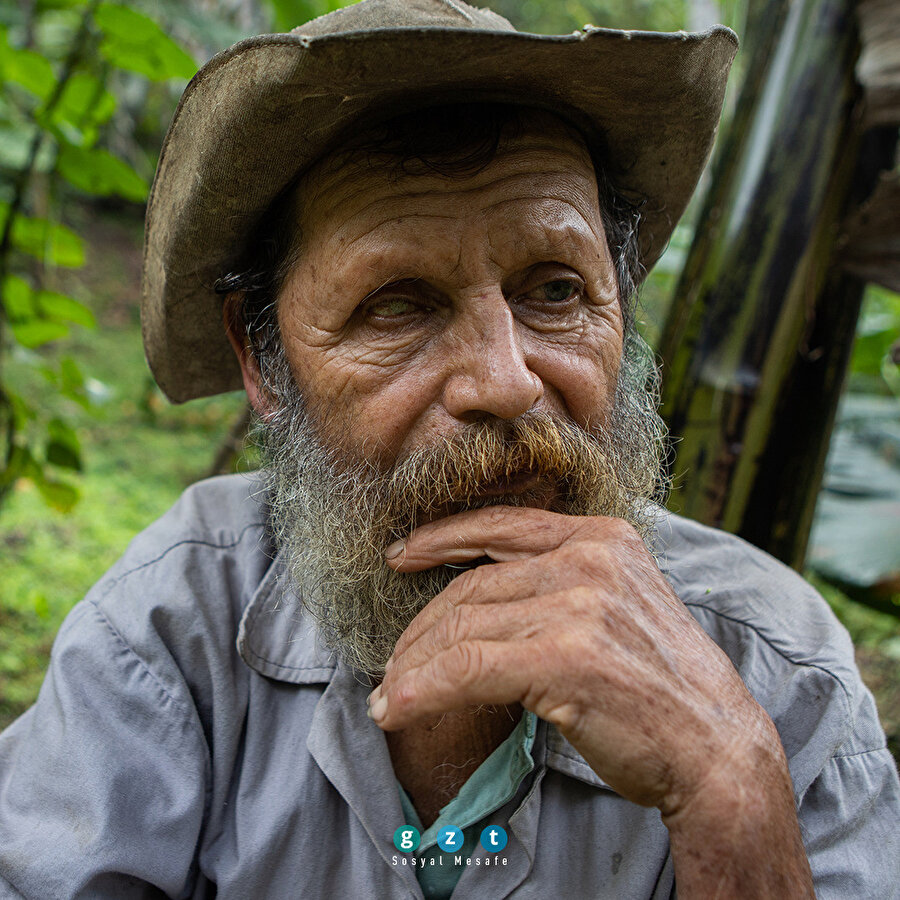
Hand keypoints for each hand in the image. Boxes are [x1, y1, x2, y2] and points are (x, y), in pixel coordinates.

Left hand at [368, 505, 777, 816]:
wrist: (716, 748)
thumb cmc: (659, 687)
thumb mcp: (617, 608)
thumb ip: (560, 585)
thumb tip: (482, 598)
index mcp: (601, 537)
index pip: (501, 525)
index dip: (441, 536)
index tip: (401, 553)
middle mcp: (589, 560)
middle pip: (472, 585)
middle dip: (421, 628)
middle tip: (393, 662)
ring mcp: (579, 605)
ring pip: (462, 627)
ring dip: (413, 666)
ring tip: (389, 695)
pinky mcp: (565, 657)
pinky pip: (466, 668)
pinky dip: (421, 690)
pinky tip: (395, 709)